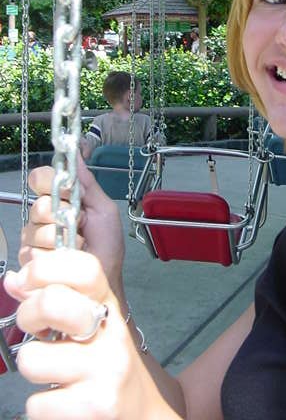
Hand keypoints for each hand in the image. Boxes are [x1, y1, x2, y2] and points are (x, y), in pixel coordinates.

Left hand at [4, 250, 163, 419]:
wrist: (141, 409)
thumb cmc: (106, 362)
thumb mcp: (88, 321)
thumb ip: (51, 297)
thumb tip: (14, 280)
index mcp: (107, 304)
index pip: (84, 268)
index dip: (46, 268)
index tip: (28, 280)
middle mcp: (111, 331)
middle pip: (51, 302)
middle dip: (28, 317)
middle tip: (39, 332)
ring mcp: (106, 368)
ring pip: (32, 360)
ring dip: (35, 370)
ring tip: (55, 373)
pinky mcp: (96, 405)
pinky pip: (37, 404)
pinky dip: (43, 407)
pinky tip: (64, 401)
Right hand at [20, 157, 124, 292]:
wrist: (105, 278)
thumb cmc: (107, 245)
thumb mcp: (104, 209)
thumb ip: (87, 183)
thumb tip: (75, 155)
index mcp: (60, 200)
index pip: (40, 178)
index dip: (49, 181)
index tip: (66, 190)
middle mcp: (43, 217)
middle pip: (37, 205)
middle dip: (60, 214)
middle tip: (78, 224)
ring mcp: (34, 239)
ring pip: (34, 231)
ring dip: (60, 238)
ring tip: (77, 244)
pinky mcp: (29, 261)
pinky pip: (32, 253)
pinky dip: (53, 256)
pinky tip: (66, 258)